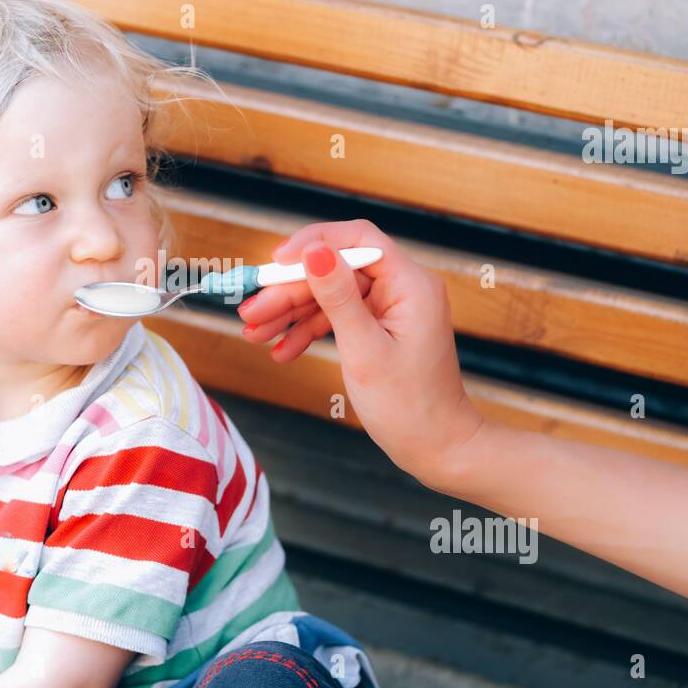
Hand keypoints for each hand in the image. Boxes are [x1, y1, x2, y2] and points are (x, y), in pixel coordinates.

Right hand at [237, 218, 484, 485]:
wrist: (437, 448)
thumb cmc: (409, 406)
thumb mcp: (365, 350)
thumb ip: (338, 297)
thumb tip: (313, 251)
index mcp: (410, 284)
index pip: (358, 240)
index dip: (313, 244)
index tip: (275, 263)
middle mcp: (402, 288)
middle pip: (336, 270)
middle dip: (290, 291)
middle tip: (250, 312)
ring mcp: (391, 309)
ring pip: (330, 295)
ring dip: (291, 313)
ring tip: (253, 334)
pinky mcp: (380, 328)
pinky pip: (338, 318)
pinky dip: (309, 332)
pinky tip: (282, 351)